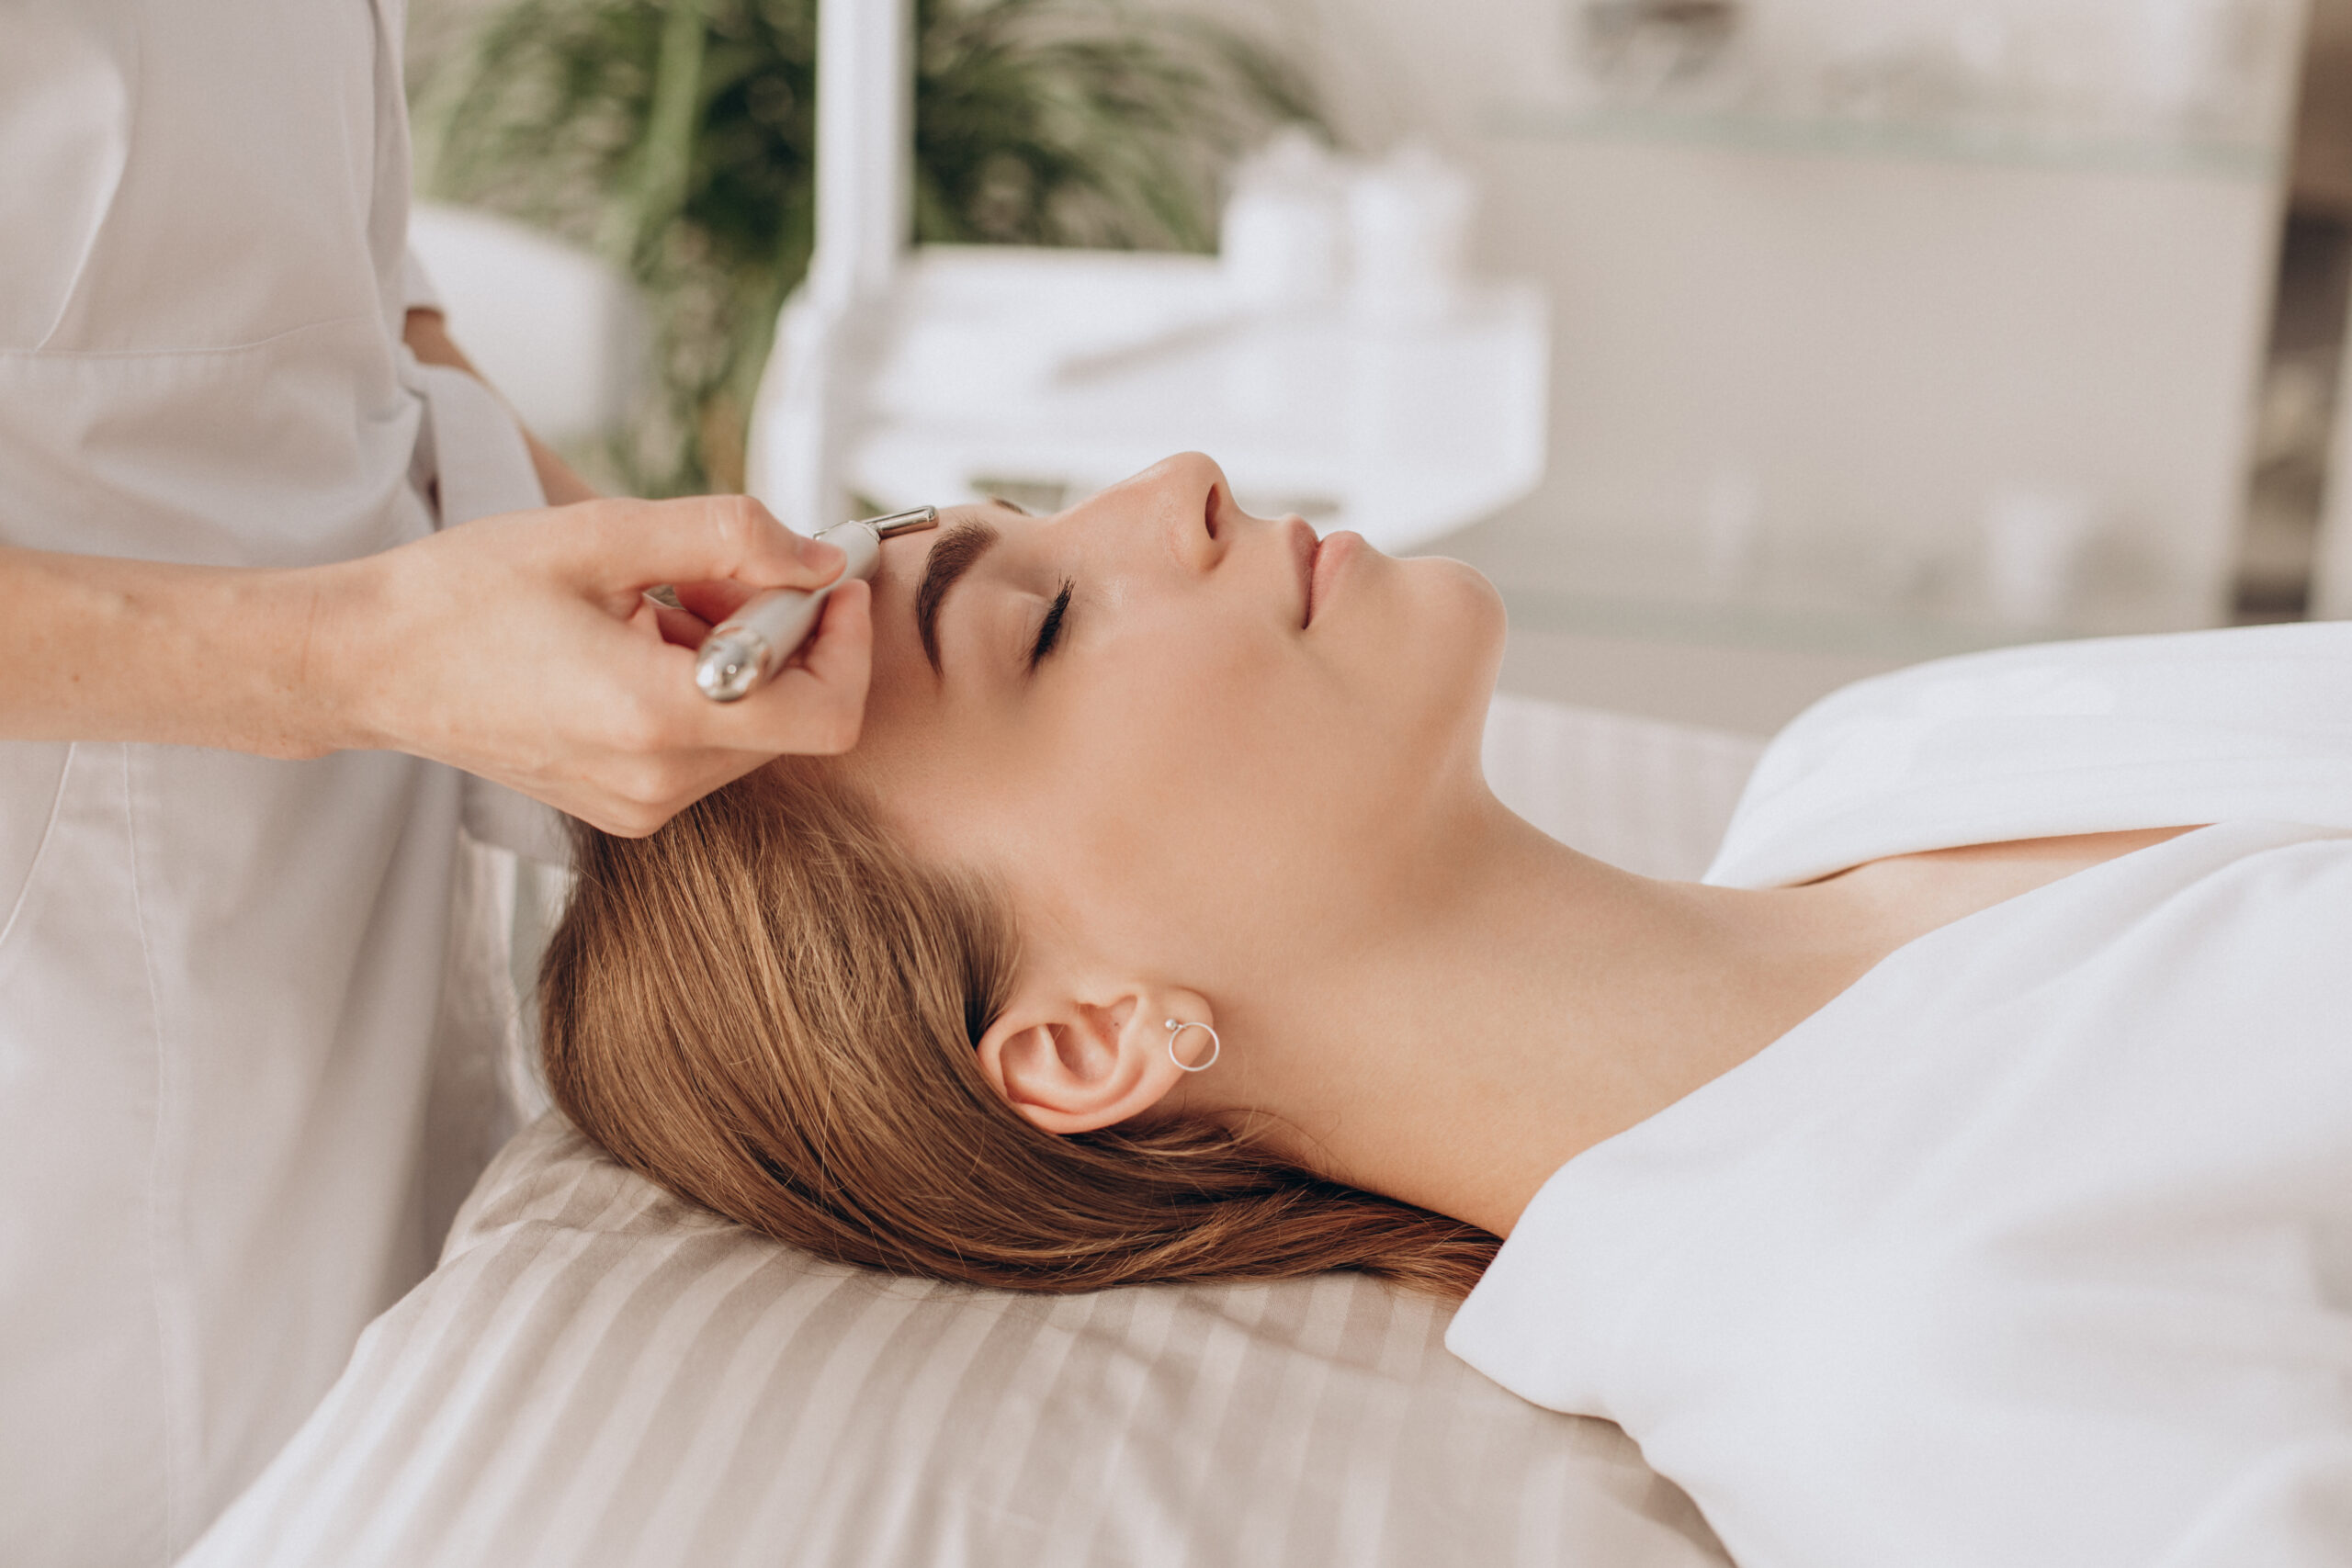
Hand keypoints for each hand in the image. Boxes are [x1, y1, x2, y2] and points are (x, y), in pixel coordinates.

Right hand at [325, 494, 870, 834]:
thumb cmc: (467, 592)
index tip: (822, 580)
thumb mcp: (600, 534)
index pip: (826, 714)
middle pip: (793, 717)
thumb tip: (820, 558)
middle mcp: (657, 783)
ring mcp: (639, 805)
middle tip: (715, 572)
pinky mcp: (623, 808)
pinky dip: (701, 688)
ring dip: (738, 658)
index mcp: (656, 719)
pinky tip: (636, 640)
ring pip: (753, 730)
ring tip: (657, 602)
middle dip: (781, 633)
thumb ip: (727, 537)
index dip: (845, 642)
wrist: (367, 664)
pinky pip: (706, 747)